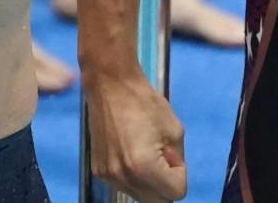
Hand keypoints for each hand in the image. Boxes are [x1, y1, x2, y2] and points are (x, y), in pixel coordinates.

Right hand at [85, 71, 187, 202]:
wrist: (110, 85)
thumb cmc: (144, 102)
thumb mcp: (175, 130)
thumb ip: (178, 159)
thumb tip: (172, 173)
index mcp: (144, 167)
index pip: (176, 193)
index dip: (179, 173)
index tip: (170, 152)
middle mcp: (123, 177)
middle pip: (158, 201)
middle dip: (165, 183)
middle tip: (161, 155)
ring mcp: (108, 176)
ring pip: (141, 196)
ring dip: (149, 182)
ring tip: (144, 151)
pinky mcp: (98, 171)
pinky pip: (125, 185)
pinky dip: (133, 176)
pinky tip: (129, 151)